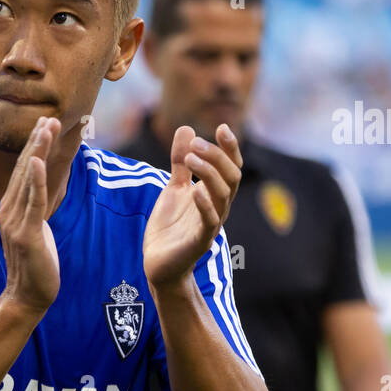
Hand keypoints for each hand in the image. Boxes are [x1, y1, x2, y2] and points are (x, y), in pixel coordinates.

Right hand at [0, 115, 61, 315]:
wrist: (28, 297)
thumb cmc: (35, 266)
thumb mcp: (34, 230)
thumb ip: (33, 209)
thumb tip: (39, 193)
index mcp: (10, 209)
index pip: (23, 171)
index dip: (33, 147)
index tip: (44, 124)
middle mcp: (8, 211)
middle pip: (24, 169)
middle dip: (37, 141)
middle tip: (48, 117)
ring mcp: (15, 222)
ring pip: (28, 180)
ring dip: (37, 151)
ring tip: (46, 128)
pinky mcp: (27, 234)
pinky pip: (32, 202)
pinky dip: (35, 180)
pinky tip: (38, 160)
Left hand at [143, 124, 241, 290]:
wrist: (158, 264)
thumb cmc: (170, 228)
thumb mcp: (173, 188)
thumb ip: (181, 162)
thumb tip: (186, 128)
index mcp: (214, 193)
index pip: (231, 167)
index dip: (230, 148)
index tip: (221, 127)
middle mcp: (218, 207)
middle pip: (232, 177)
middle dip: (217, 156)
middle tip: (196, 143)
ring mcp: (211, 225)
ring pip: (223, 195)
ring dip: (209, 173)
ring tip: (191, 158)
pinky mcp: (200, 242)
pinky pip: (210, 222)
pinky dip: (205, 205)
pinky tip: (194, 191)